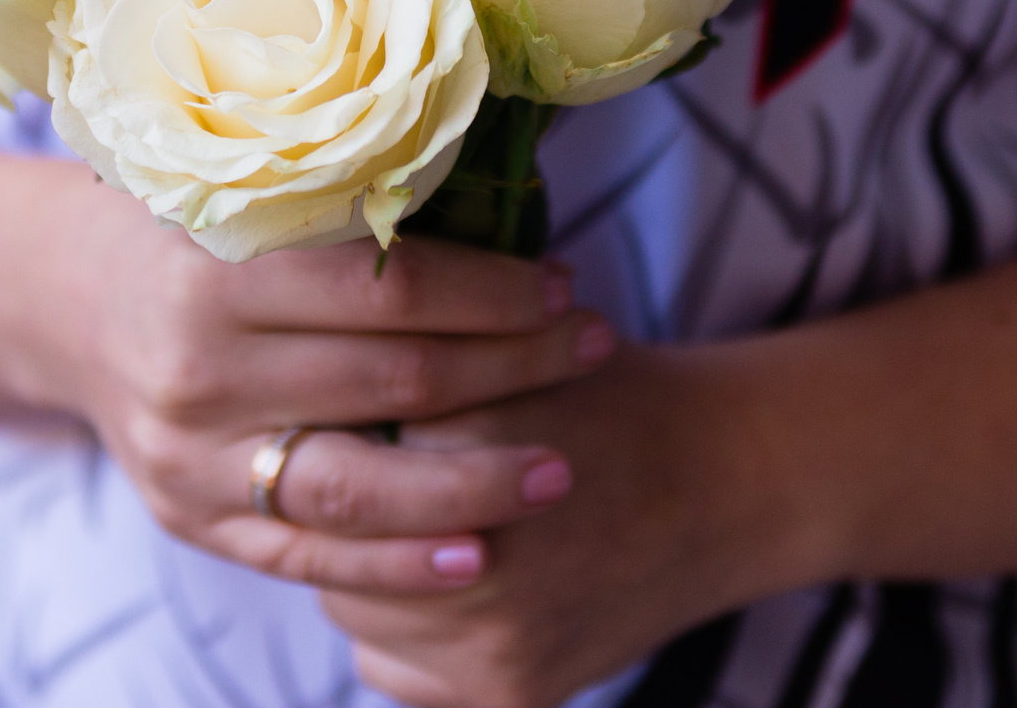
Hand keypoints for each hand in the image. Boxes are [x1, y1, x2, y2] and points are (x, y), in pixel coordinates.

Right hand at [35, 175, 618, 597]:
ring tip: (564, 470)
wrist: (58, 299)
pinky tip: (479, 551)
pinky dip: (400, 563)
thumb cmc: (182, 225)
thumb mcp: (240, 183)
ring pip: (359, 487)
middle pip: (391, 383)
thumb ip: (341, 192)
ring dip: (477, 482)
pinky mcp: (190, 518)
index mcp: (216, 269)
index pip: (387, 289)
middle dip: (513, 369)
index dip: (492, 291)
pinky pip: (310, 557)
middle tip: (594, 349)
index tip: (563, 284)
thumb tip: (497, 167)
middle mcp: (197, 369)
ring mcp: (190, 457)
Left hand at [322, 343, 800, 707]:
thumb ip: (403, 363)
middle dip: (337, 503)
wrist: (725, 481)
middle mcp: (478, 556)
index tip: (329, 412)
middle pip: (329, 536)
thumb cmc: (605, 394)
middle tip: (357, 471)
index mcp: (470, 446)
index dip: (326, 426)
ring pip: (349, 606)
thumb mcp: (507, 343)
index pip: (330, 445)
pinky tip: (438, 585)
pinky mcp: (508, 694)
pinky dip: (399, 634)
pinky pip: (389, 667)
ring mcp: (493, 639)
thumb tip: (291, 367)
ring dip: (360, 569)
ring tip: (402, 524)